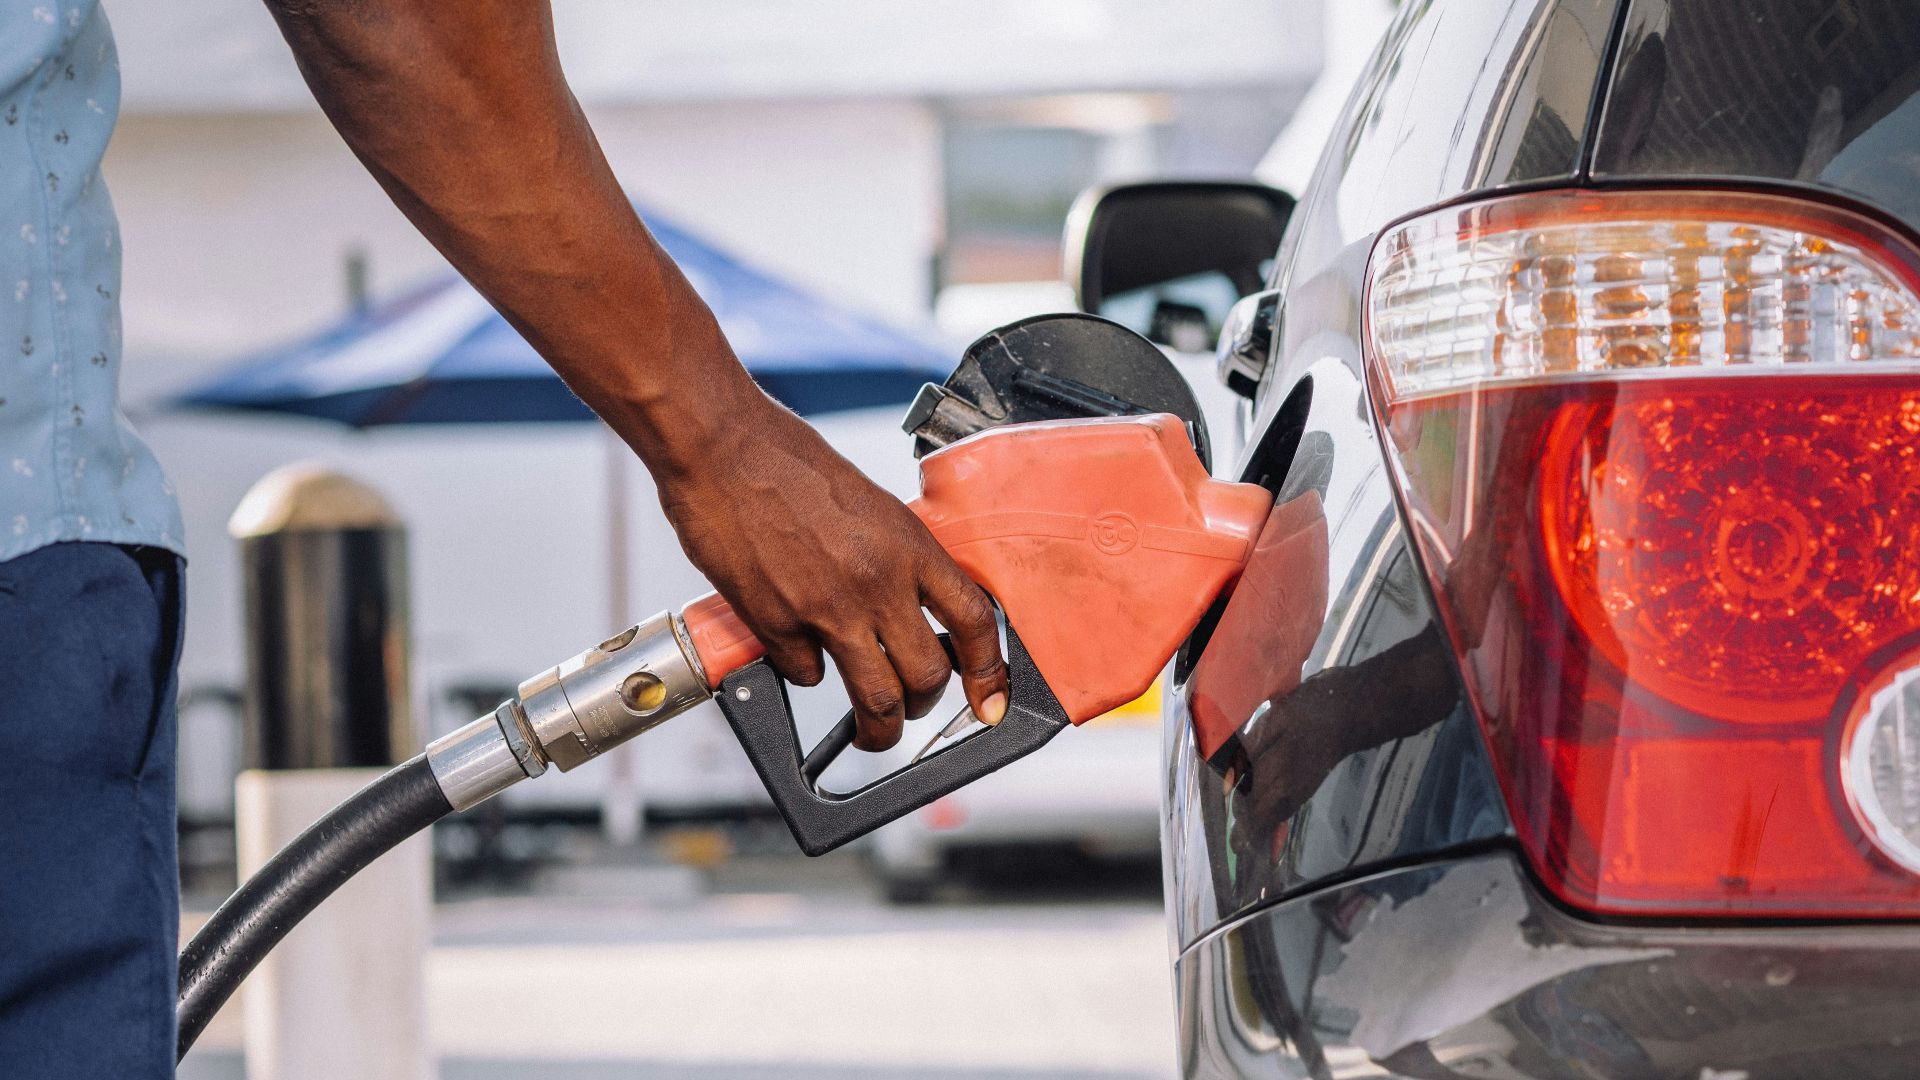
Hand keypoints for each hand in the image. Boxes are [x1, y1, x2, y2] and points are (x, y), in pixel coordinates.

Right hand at [655, 395, 1007, 750]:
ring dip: (878, 728)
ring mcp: (827, 608)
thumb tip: (911, 606)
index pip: (974, 622)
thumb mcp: (869, 505)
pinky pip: (806, 675)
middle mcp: (878, 581)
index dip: (988, 672)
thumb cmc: (788, 462)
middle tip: (912, 710)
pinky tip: (796, 648)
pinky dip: (805, 672)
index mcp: (909, 545)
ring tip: (871, 733)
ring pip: (875, 698)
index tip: (988, 700)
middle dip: (923, 707)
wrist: (721, 449)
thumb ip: (894, 558)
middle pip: (927, 676)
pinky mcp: (776, 625)